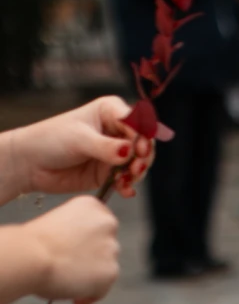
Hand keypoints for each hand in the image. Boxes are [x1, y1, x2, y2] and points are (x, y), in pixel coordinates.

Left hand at [6, 97, 153, 200]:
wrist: (29, 164)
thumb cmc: (49, 140)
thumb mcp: (79, 139)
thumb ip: (107, 147)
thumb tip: (131, 152)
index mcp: (110, 112)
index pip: (137, 121)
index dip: (144, 136)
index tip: (140, 150)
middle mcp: (116, 130)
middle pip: (144, 143)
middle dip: (143, 157)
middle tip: (135, 169)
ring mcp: (115, 152)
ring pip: (139, 162)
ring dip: (137, 173)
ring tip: (126, 181)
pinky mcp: (111, 171)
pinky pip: (128, 179)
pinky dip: (129, 186)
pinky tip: (125, 191)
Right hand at [24, 196, 119, 303]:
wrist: (31, 256)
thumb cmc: (33, 243)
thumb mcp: (56, 224)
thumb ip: (75, 233)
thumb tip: (79, 252)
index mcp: (91, 206)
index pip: (101, 223)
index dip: (90, 238)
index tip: (80, 248)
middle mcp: (107, 224)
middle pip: (106, 245)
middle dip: (93, 258)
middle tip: (73, 268)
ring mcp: (112, 249)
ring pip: (106, 267)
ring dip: (92, 276)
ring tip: (69, 283)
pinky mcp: (111, 272)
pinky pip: (103, 289)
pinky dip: (90, 295)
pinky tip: (76, 299)